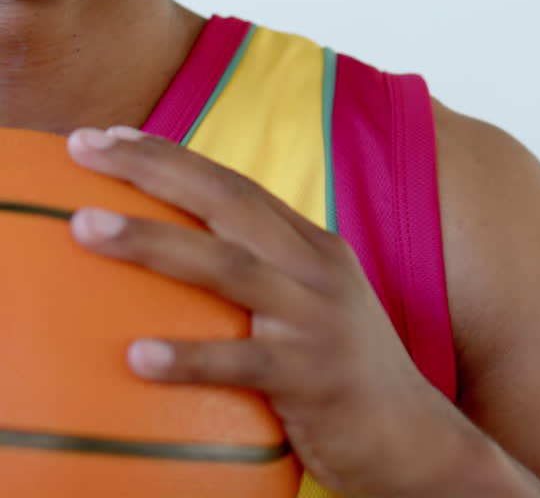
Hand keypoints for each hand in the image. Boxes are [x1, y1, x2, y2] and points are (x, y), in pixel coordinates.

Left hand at [67, 127, 482, 497]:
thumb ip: (257, 276)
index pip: (231, 183)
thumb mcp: (308, 306)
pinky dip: (190, 356)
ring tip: (85, 227)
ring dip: (151, 242)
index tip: (109, 136)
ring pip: (226, 267)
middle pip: (225, 200)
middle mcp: (313, 267)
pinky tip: (136, 356)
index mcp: (308, 245)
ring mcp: (315, 318)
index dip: (171, 155)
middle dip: (154, 168)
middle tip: (86, 148)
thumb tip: (176, 264)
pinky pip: (243, 364)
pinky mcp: (313, 377)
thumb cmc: (344, 374)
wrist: (417, 441)